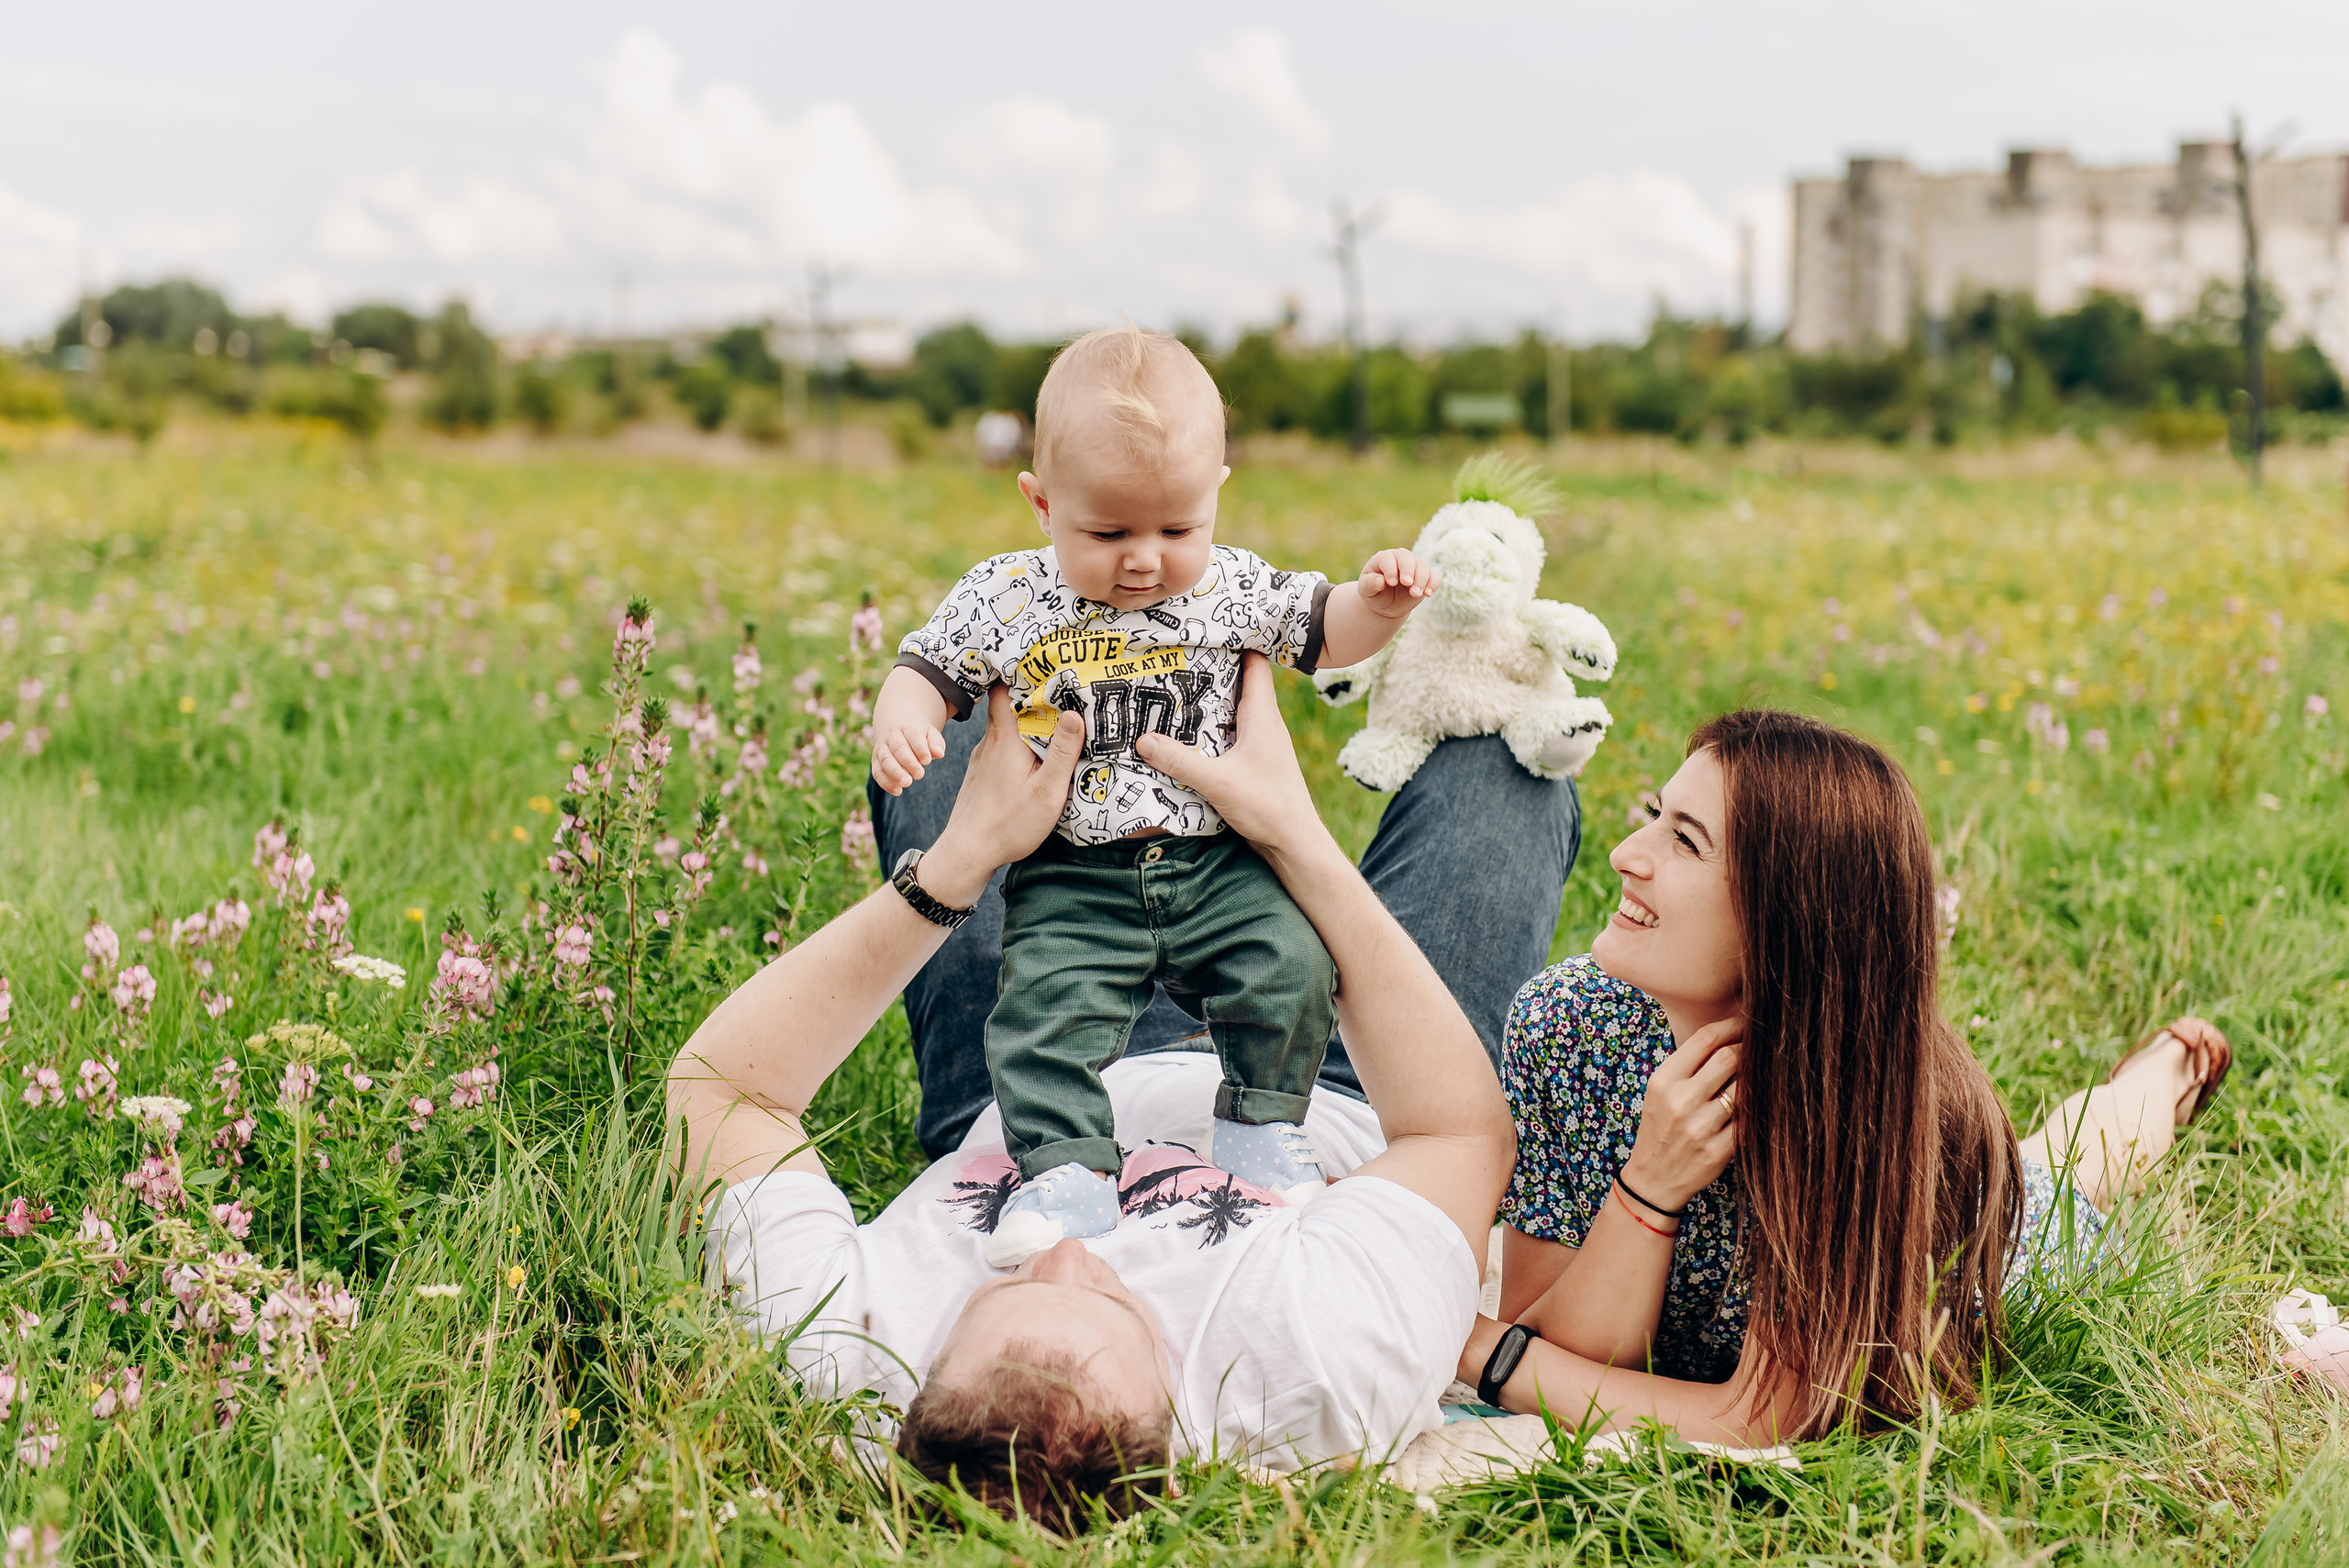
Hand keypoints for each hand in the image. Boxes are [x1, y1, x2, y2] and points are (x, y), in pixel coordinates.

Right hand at [871, 718, 945, 795]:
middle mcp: (891, 735)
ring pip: (885, 759)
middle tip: (920, 775)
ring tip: (907, 784)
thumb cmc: (920, 736)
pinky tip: (897, 791)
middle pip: (898, 747)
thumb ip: (935, 743)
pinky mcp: (875, 760)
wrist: (898, 731)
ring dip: (895, 772)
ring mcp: (881, 747)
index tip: (927, 761)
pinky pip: (877, 771)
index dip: (920, 748)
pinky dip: (886, 782)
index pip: (913, 735)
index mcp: (907, 726)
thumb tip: (939, 753)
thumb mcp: (930, 735)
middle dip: (909, 762)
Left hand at [923, 684, 1083, 904]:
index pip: (1004, 689)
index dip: (1021, 672)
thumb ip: (1063, 752)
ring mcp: (984, 758)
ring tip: (1055, 717)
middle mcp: (991, 742)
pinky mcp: (983, 774)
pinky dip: (1018, 741)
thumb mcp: (1046, 791)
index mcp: (1006, 739)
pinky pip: (1002, 746)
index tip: (1043, 659)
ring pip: (1005, 727)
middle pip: (1008, 705)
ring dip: (1026, 720)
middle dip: (1032, 694)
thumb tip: (1075, 712)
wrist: (967, 853)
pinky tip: (1034, 752)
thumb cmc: (1008, 824)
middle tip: (1061, 685)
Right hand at [1134, 653, 1327, 862]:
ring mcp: (1263, 744)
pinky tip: (1189, 736)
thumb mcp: (1217, 781)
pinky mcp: (1257, 763)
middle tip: (1178, 662)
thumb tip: (1142, 740)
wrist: (1294, 843)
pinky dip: (1214, 729)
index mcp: (1262, 716)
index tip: (1208, 633)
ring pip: (1236, 711)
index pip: (1255, 663)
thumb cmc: (1266, 806)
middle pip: (1241, 684)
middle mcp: (1266, 725)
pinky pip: (1233, 735)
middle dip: (1213, 672)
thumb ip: (1179, 761)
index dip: (1236, 643)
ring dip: (1212, 704)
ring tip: (1176, 695)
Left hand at [1358, 548, 1441, 618]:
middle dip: (1408, 570)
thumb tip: (1380, 580)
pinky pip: (1434, 575)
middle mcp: (1399, 558)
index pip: (1387, 558)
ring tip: (1415, 594)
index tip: (1392, 583)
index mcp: (1382, 559)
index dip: (1390, 569)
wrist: (1387, 605)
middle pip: (1407, 557)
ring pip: (1422, 565)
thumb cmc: (1375, 594)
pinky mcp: (1426, 576)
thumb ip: (1369, 585)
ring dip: (1421, 579)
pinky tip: (1428, 594)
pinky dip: (1433, 583)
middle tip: (1407, 584)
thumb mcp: (1366, 592)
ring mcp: (1414, 566)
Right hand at [1619, 1017, 1741, 1211]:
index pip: (1705, 1038)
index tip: (1747, 1022)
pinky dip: (1757, 1107)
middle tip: (1760, 1047)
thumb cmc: (1661, 1127)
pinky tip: (1760, 1102)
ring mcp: (1701, 1127)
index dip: (1732, 1024)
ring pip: (1744, 1087)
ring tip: (1763, 1073)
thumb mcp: (1660, 1092)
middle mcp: (1680, 1101)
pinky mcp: (1719, 1150)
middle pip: (1730, 1057)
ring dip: (1756, 1078)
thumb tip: (1730, 1036)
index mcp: (1664, 1081)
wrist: (1653, 1179)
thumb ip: (1689, 1065)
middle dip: (1749, 1049)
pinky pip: (1749, 1119)